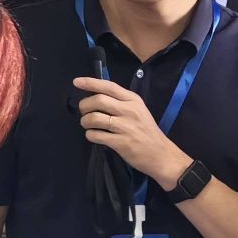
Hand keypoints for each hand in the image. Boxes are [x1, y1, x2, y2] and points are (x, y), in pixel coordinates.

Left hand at [73, 77, 187, 188]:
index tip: (77, 82)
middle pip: (98, 100)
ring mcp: (125, 127)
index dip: (90, 83)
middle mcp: (129, 111)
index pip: (109, 86)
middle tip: (84, 112)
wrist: (161, 155)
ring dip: (85, 121)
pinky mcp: (121, 143)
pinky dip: (90, 135)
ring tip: (87, 125)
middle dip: (84, 105)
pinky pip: (96, 135)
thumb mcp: (139, 111)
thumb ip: (121, 102)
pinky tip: (94, 136)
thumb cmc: (147, 132)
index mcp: (133, 100)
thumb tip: (97, 97)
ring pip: (94, 118)